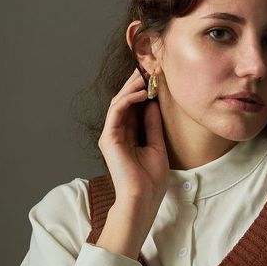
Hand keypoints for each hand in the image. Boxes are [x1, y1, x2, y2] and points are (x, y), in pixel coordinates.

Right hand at [98, 68, 169, 206]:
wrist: (143, 199)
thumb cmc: (150, 180)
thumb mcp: (157, 145)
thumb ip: (153, 125)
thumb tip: (155, 103)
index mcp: (127, 135)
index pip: (133, 106)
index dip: (143, 89)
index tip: (156, 76)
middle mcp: (116, 133)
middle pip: (124, 100)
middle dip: (136, 82)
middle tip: (150, 67)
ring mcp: (111, 135)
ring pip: (119, 102)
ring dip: (133, 87)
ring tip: (148, 75)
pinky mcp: (109, 138)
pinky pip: (117, 111)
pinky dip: (129, 99)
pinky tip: (144, 92)